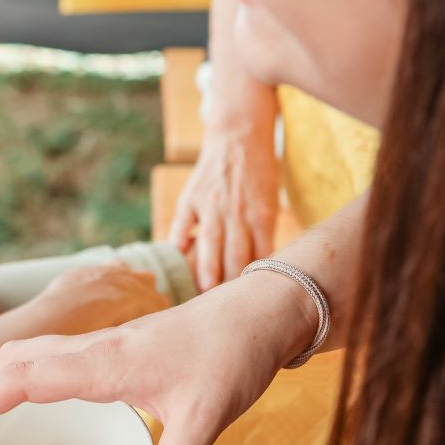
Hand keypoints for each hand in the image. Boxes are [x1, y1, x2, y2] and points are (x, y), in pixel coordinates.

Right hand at [0, 274, 308, 444]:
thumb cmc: (231, 354)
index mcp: (104, 362)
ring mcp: (105, 343)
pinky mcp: (118, 347)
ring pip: (34, 352)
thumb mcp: (204, 421)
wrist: (257, 313)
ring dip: (3, 382)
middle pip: (16, 358)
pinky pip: (57, 356)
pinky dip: (32, 378)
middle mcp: (95, 348)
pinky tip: (45, 408)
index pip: (24, 375)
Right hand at [168, 123, 278, 291]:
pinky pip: (183, 222)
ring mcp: (212, 203)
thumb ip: (262, 235)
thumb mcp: (269, 204)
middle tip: (225, 307)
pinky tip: (175, 257)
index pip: (259, 256)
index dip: (253, 280)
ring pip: (210, 241)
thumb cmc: (258, 176)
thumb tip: (258, 269)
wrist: (239, 136)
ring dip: (207, 267)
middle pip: (235, 253)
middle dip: (231, 282)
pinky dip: (179, 239)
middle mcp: (237, 211)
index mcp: (261, 215)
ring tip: (203, 290)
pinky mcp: (192, 196)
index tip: (248, 301)